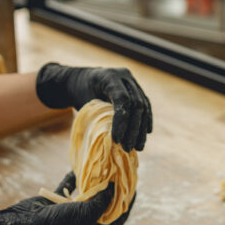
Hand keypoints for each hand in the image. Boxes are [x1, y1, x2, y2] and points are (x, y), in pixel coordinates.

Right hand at [0, 172, 133, 224]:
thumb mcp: (86, 214)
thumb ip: (102, 201)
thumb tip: (114, 186)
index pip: (118, 218)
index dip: (128, 205)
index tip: (135, 189)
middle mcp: (83, 222)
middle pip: (103, 204)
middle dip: (112, 189)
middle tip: (120, 173)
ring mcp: (69, 212)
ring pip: (86, 194)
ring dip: (94, 181)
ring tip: (104, 166)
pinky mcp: (55, 202)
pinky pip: (68, 188)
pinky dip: (74, 178)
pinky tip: (81, 165)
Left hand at [35, 62, 151, 150]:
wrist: (80, 79)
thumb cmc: (78, 94)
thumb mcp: (84, 104)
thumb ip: (98, 118)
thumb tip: (110, 143)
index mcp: (109, 76)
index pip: (122, 99)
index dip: (122, 121)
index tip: (117, 140)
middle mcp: (124, 76)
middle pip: (136, 103)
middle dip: (133, 128)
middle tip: (128, 148)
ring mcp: (132, 81)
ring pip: (144, 106)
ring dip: (141, 128)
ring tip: (138, 147)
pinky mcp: (136, 88)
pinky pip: (145, 104)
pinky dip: (145, 119)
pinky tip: (146, 133)